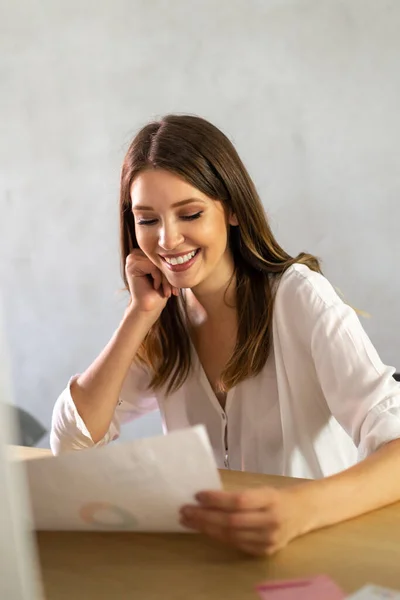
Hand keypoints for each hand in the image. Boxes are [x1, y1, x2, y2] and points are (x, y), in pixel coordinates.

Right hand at [125, 249, 178, 314]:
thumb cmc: (159, 291)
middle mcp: (135, 253)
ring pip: (157, 262)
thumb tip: (180, 244)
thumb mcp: (166, 272)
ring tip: (166, 291)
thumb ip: (168, 259)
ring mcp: (132, 258)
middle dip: (168, 274)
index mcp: (143, 253)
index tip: (176, 286)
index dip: (170, 269)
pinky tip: (155, 287)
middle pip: (159, 257)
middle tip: (173, 291)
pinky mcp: (131, 265)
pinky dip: (157, 277)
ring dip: (164, 278)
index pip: (162, 254)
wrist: (149, 307)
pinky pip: (152, 266)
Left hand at [179, 486, 311, 555]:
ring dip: (206, 528)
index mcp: (271, 499)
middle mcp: (271, 520)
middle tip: (185, 510)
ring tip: (189, 520)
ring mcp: (269, 539)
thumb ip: (238, 494)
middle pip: (232, 521)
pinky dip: (218, 537)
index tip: (197, 495)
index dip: (217, 499)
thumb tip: (204, 496)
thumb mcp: (261, 489)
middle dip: (204, 516)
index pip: (239, 501)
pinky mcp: (264, 551)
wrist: (301, 513)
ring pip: (231, 536)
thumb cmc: (275, 497)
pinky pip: (236, 544)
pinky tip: (205, 529)